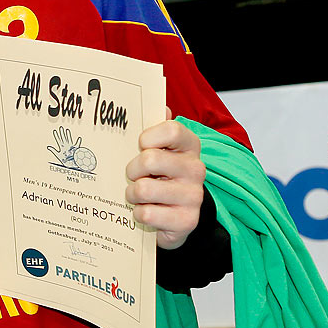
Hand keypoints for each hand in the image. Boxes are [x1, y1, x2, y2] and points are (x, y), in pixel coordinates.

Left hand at [47, 128, 80, 165]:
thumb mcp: (58, 155)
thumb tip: (48, 147)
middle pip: (63, 138)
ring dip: (68, 135)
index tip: (54, 131)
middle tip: (60, 127)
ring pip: (69, 139)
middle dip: (62, 133)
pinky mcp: (75, 149)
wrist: (71, 165)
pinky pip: (77, 144)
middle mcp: (66, 146)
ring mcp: (71, 147)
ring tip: (66, 130)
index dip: (56, 135)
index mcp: (62, 147)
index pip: (58, 140)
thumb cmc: (65, 161)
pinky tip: (79, 138)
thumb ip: (53, 150)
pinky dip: (78, 141)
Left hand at [124, 113, 204, 249]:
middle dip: (132, 169)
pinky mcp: (186, 220)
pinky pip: (147, 213)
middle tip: (133, 176)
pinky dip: (138, 214)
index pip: (171, 129)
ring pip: (144, 189)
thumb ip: (156, 128)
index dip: (148, 137)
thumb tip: (161, 107)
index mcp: (190, 146)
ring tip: (136, 195)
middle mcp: (196, 168)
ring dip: (132, 194)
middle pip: (150, 159)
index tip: (141, 145)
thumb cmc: (162, 177)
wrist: (177, 217)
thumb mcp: (160, 150)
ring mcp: (194, 196)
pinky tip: (146, 211)